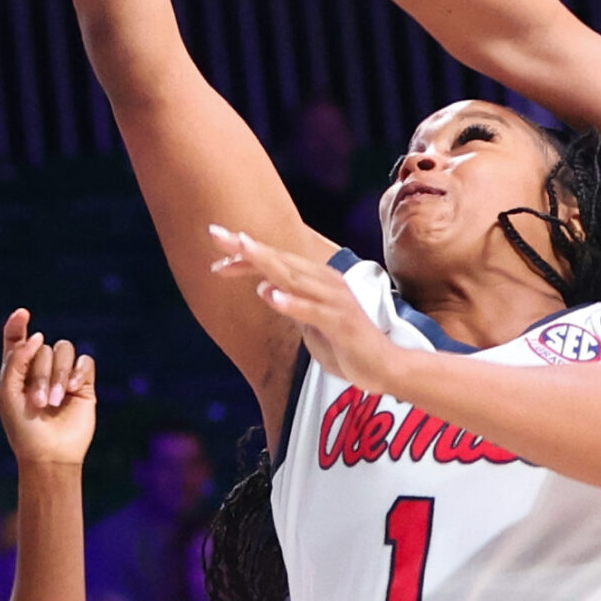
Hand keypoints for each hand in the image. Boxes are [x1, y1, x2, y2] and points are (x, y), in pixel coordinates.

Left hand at [0, 308, 97, 465]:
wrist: (49, 454)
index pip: (17, 339)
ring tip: (54, 401)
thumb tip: (39, 337)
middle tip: (38, 402)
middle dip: (39, 374)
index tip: (23, 314)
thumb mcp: (8, 392)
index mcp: (17, 370)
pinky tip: (71, 391)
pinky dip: (77, 373)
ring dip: (57, 375)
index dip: (18, 324)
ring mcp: (62, 375)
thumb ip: (16, 361)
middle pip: (42, 347)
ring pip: (63, 350)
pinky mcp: (84, 384)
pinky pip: (85, 361)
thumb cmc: (23, 427)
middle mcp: (39, 369)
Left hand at [208, 225, 396, 391]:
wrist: (384, 368)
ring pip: (294, 278)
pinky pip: (313, 311)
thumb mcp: (308, 323)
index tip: (216, 258)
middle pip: (280, 261)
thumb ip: (289, 303)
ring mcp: (335, 301)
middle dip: (247, 248)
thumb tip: (264, 289)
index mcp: (316, 282)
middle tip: (217, 233)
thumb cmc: (345, 345)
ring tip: (241, 250)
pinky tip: (269, 295)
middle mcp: (326, 283)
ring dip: (266, 263)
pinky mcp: (341, 323)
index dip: (245, 258)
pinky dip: (292, 302)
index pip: (275, 263)